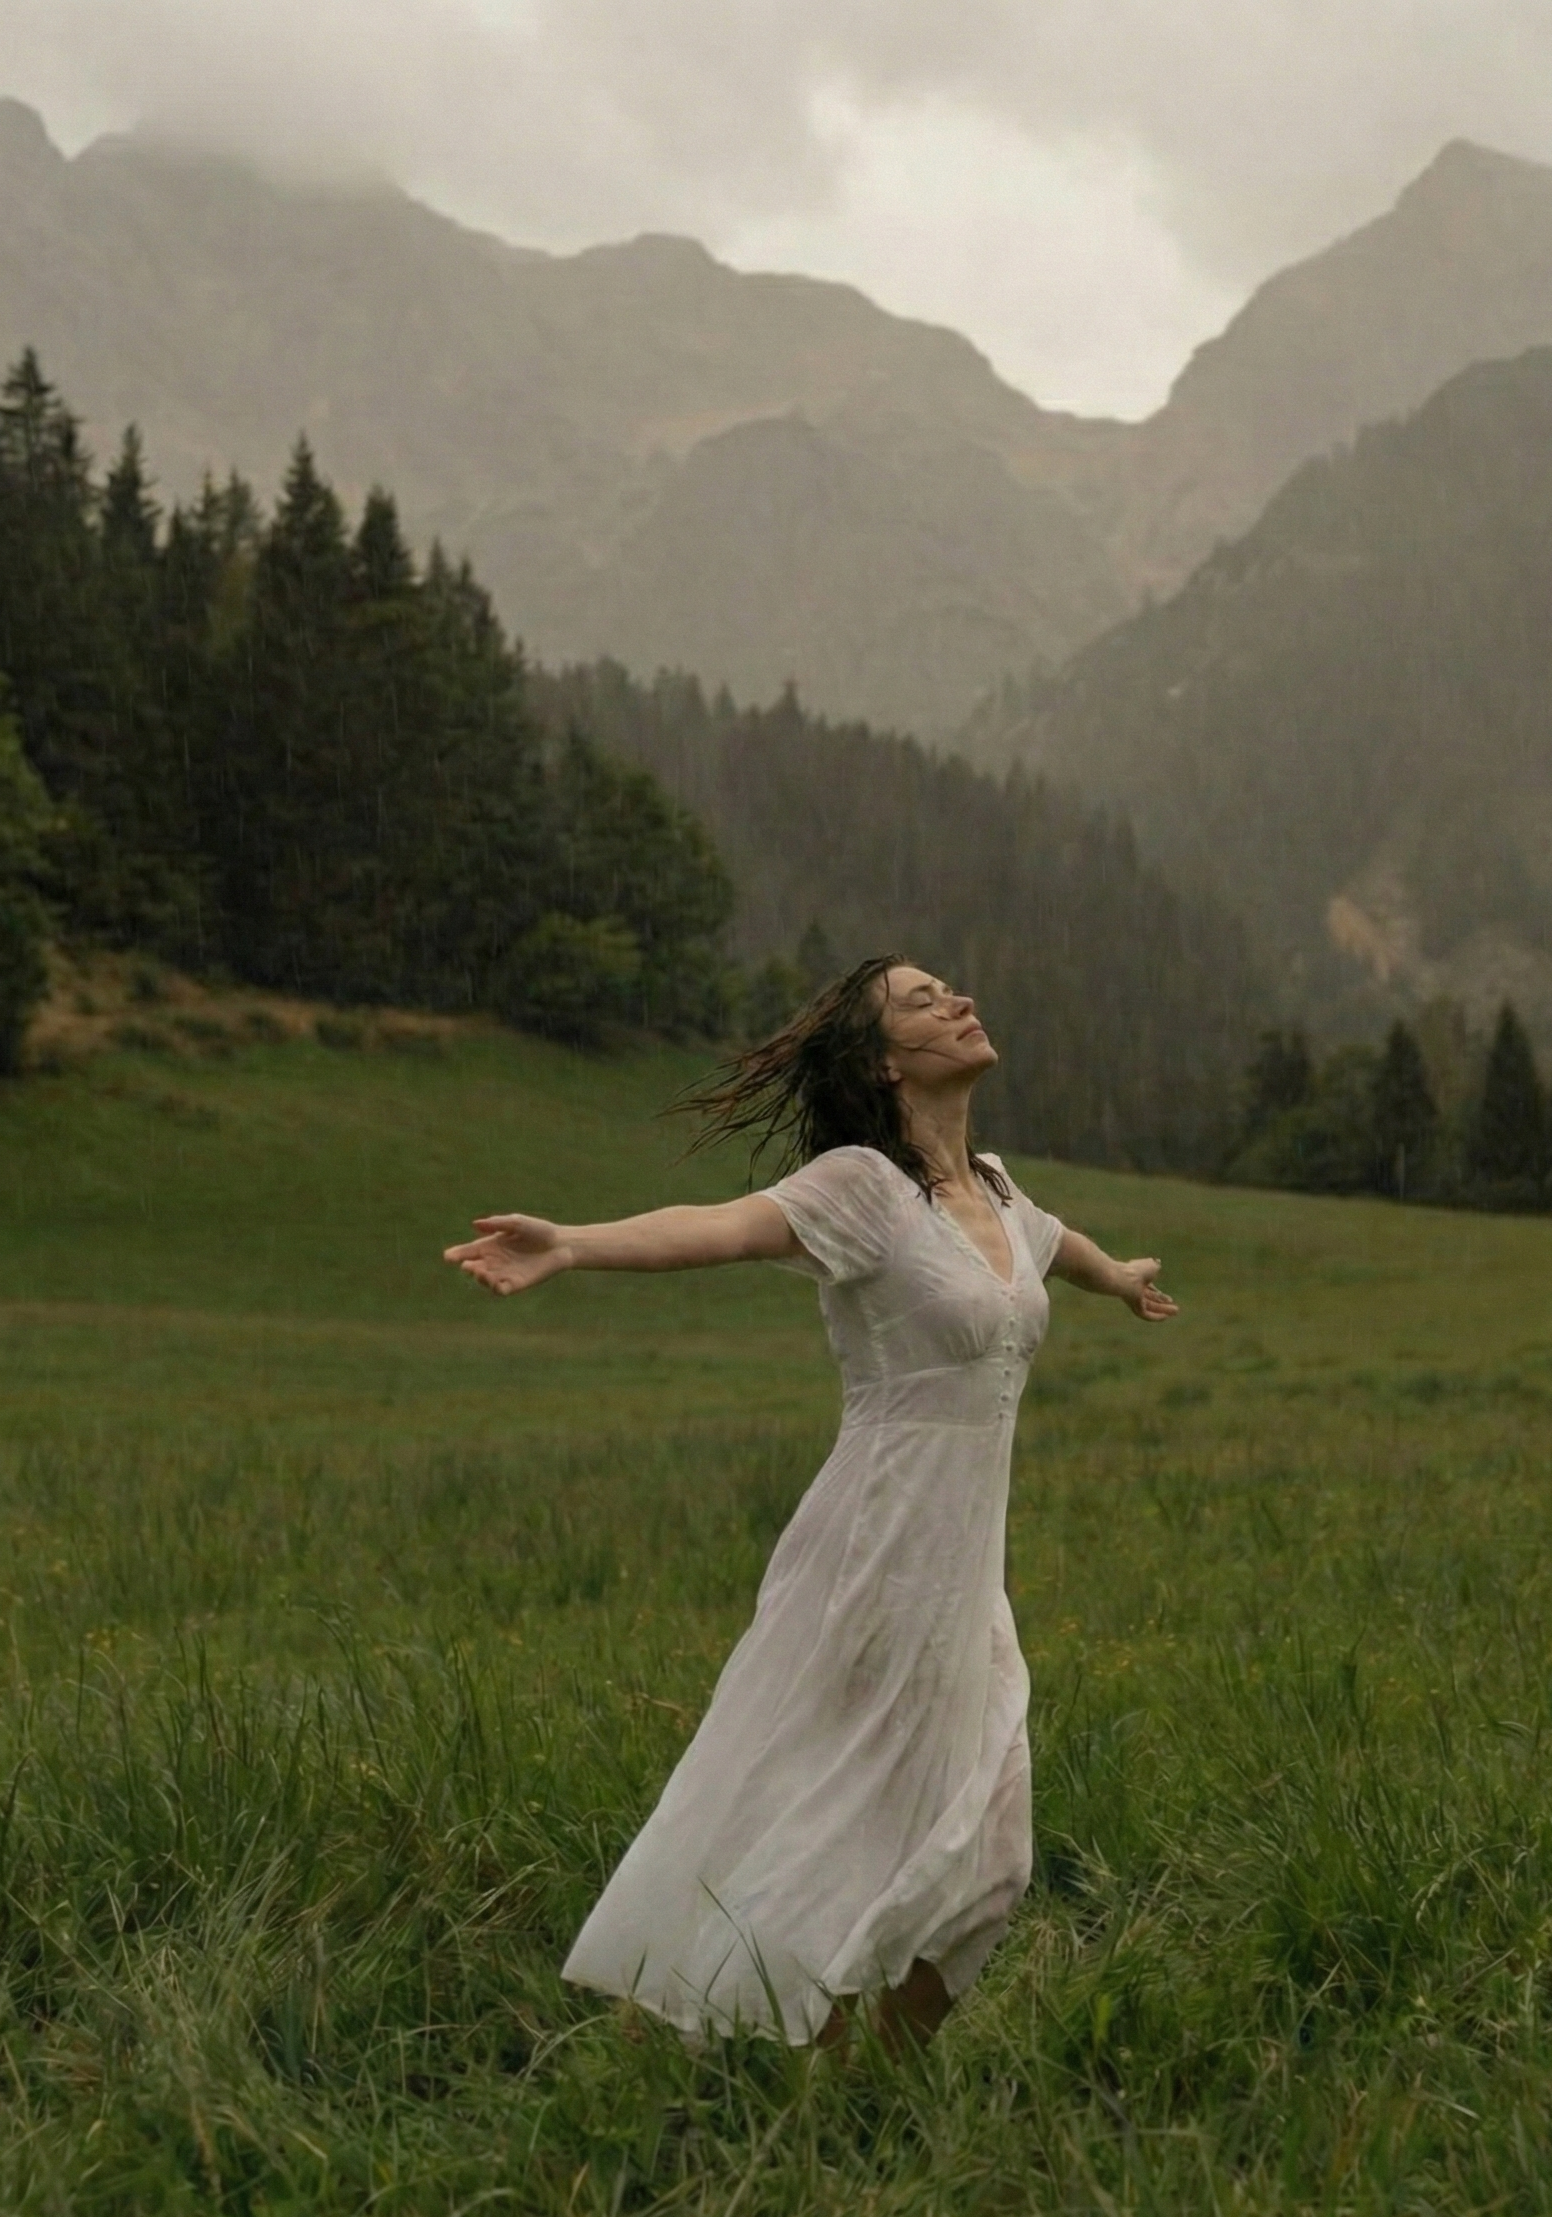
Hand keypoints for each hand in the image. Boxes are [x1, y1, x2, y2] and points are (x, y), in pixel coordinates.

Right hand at [443, 1214, 571, 1296]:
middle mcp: (494, 1261)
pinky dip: (496, 1288)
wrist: (561, 1244)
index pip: (468, 1251)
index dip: (456, 1254)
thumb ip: (497, 1224)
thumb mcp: (517, 1222)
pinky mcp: (516, 1284)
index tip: (448, 1257)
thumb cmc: (539, 1230)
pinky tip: (495, 1283)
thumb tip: (475, 1224)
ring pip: (485, 1280)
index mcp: (490, 1245)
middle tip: (469, 1265)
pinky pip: (502, 1290)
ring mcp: (504, 1274)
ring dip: (481, 1278)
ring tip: (481, 1272)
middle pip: (474, 1267)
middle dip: (469, 1267)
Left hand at [1118, 1257, 1177, 1321]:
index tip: (1170, 1299)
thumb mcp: (1151, 1265)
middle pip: (1152, 1300)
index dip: (1160, 1295)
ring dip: (1163, 1310)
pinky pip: (1146, 1315)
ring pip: (1151, 1308)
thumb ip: (1155, 1265)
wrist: (1125, 1277)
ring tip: (1176, 1312)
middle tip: (1175, 1309)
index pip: (1151, 1290)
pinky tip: (1165, 1317)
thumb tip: (1158, 1262)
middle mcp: (1136, 1291)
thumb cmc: (1137, 1270)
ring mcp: (1135, 1299)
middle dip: (1163, 1305)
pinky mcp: (1135, 1307)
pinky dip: (1156, 1316)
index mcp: (1139, 1280)